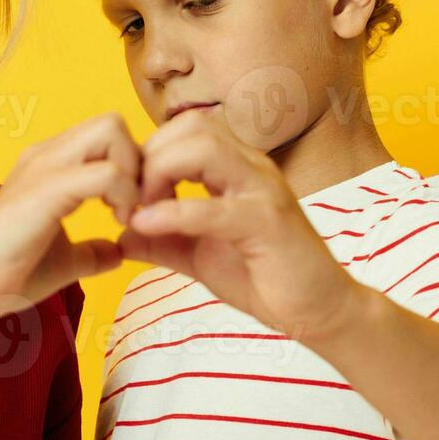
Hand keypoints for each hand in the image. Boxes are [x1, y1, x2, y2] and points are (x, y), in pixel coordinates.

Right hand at [0, 112, 141, 321]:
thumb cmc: (6, 274)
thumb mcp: (64, 261)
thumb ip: (91, 252)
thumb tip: (118, 253)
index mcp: (50, 165)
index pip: (108, 136)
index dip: (133, 169)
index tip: (135, 211)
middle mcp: (47, 155)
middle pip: (113, 121)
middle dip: (138, 161)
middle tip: (136, 207)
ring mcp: (44, 167)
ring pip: (112, 131)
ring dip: (133, 173)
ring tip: (126, 216)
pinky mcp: (46, 189)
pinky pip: (107, 172)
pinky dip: (126, 194)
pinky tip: (118, 224)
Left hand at [118, 109, 361, 342]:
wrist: (318, 311)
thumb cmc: (263, 278)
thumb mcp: (199, 255)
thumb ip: (162, 241)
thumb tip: (120, 236)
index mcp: (237, 168)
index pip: (185, 130)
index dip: (147, 154)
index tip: (124, 193)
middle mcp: (253, 167)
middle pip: (191, 128)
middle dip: (149, 156)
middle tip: (127, 199)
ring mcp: (264, 190)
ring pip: (204, 149)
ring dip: (159, 173)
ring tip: (138, 210)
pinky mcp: (269, 222)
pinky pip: (215, 206)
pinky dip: (174, 211)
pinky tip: (143, 225)